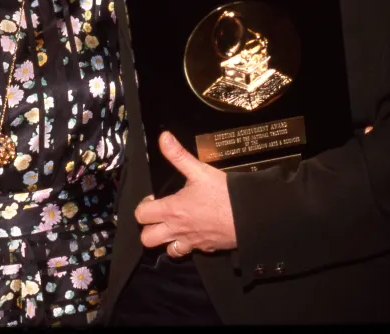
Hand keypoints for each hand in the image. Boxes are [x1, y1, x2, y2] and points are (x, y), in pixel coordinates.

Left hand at [135, 131, 236, 257]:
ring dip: (167, 240)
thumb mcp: (199, 170)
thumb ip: (178, 155)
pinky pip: (189, 252)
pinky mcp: (205, 249)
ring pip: (167, 250)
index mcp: (172, 210)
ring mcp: (191, 242)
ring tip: (174, 225)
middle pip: (147, 239)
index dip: (144, 205)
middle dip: (149, 228)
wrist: (248, 216)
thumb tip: (164, 138)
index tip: (155, 198)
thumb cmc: (223, 194)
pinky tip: (194, 232)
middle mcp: (177, 229)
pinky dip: (187, 244)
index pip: (141, 215)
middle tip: (160, 214)